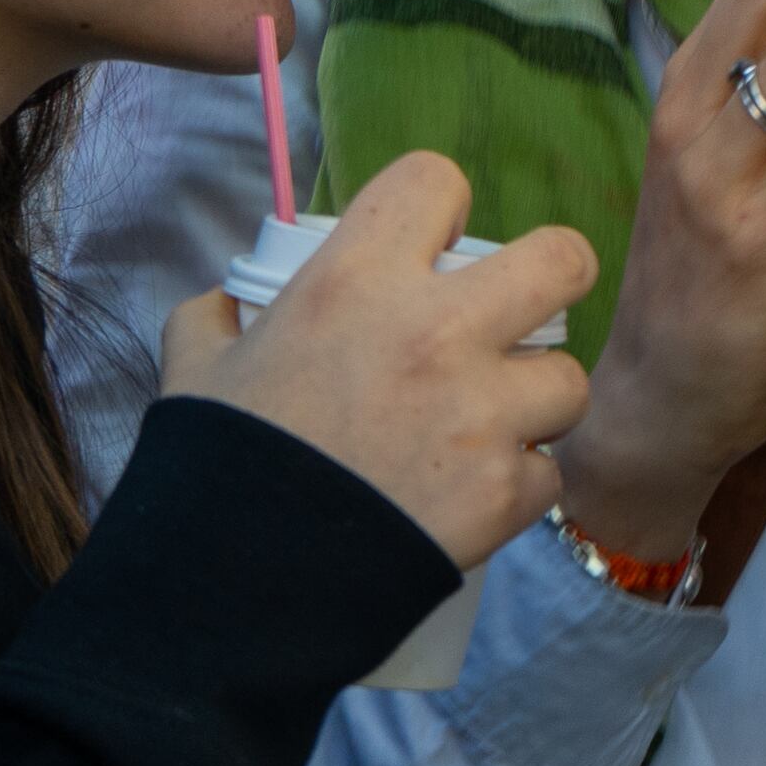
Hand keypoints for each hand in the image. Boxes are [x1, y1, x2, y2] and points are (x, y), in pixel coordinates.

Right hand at [168, 150, 594, 571]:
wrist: (237, 586)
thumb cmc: (217, 467)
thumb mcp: (197, 367)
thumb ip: (220, 317)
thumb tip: (231, 305)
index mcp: (356, 280)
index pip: (437, 179)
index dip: (437, 207)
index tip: (431, 243)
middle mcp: (435, 332)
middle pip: (562, 259)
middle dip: (552, 278)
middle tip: (522, 311)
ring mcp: (482, 414)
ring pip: (568, 378)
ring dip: (536, 400)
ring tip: (490, 422)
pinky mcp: (506, 491)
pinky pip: (550, 471)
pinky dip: (520, 482)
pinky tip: (474, 491)